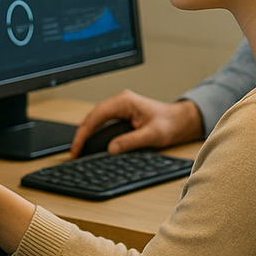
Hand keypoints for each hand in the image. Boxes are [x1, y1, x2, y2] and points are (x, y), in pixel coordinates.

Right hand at [69, 90, 203, 156]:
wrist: (180, 121)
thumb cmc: (170, 123)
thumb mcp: (152, 134)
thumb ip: (131, 141)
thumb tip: (112, 148)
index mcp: (125, 102)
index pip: (97, 115)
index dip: (84, 132)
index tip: (77, 147)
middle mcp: (120, 102)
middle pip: (92, 117)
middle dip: (81, 134)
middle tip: (74, 153)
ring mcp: (120, 108)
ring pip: (96, 119)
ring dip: (86, 133)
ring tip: (79, 150)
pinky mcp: (122, 115)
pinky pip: (102, 123)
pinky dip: (94, 133)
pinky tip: (91, 144)